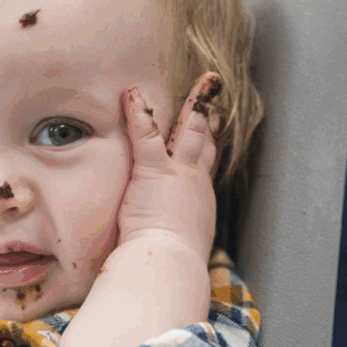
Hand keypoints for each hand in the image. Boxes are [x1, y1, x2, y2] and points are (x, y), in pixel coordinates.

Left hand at [116, 72, 221, 264]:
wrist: (170, 265)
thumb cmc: (171, 265)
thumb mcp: (178, 247)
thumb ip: (172, 237)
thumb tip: (165, 248)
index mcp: (199, 202)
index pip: (205, 166)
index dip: (208, 145)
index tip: (213, 128)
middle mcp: (196, 184)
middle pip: (206, 142)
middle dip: (209, 117)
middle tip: (214, 92)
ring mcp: (178, 174)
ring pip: (189, 130)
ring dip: (194, 104)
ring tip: (201, 80)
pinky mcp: (154, 171)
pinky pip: (145, 133)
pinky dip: (138, 112)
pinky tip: (131, 93)